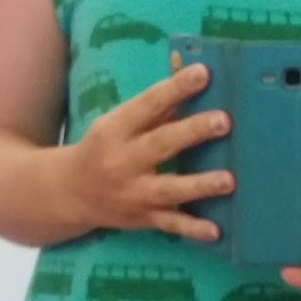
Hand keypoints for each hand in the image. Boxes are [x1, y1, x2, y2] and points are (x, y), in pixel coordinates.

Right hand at [65, 63, 233, 240]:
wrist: (70, 193)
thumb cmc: (104, 148)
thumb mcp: (119, 123)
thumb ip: (155, 105)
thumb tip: (189, 69)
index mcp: (115, 130)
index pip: (147, 105)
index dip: (175, 88)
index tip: (203, 73)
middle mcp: (122, 162)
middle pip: (160, 144)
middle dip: (193, 132)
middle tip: (224, 121)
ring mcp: (133, 194)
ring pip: (169, 189)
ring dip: (200, 185)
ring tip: (229, 180)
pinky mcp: (143, 219)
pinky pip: (170, 225)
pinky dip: (192, 230)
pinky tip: (215, 232)